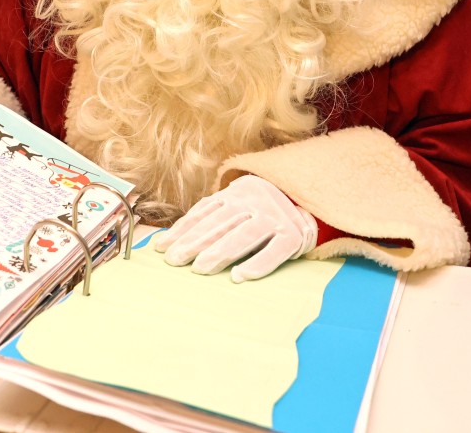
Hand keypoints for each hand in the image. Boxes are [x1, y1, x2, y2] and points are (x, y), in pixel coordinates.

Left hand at [154, 175, 316, 282]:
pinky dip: (257, 264)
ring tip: (199, 269)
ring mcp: (275, 217)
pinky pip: (274, 251)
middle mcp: (255, 202)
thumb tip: (170, 241)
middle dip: (194, 243)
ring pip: (243, 236)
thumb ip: (211, 216)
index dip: (182, 230)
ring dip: (220, 253)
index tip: (162, 248)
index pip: (204, 213)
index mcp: (237, 192)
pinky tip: (240, 277)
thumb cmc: (261, 209)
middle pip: (220, 224)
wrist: (308, 200)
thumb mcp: (237, 202)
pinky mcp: (293, 235)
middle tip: (174, 261)